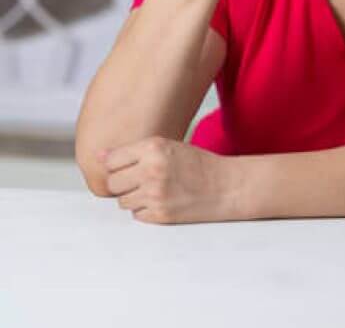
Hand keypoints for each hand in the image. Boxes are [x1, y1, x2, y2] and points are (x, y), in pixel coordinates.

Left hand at [98, 136, 238, 224]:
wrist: (226, 186)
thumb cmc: (198, 164)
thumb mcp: (169, 147)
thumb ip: (135, 151)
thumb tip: (100, 157)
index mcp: (153, 147)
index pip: (112, 161)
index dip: (117, 166)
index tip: (126, 168)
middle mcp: (151, 169)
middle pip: (113, 183)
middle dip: (123, 184)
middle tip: (140, 181)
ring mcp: (155, 194)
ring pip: (122, 202)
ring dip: (134, 198)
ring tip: (155, 191)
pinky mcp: (160, 215)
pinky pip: (136, 215)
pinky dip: (145, 211)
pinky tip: (163, 201)